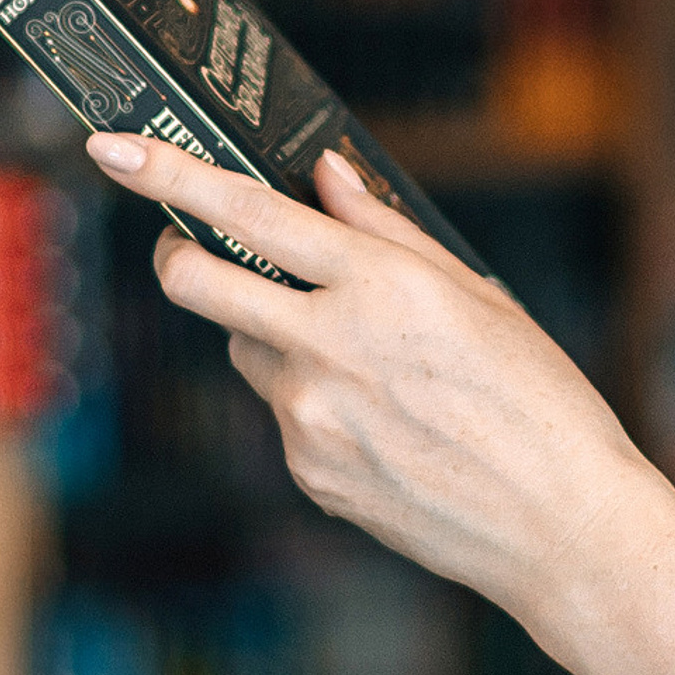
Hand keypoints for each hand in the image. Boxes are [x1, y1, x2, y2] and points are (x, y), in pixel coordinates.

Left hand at [83, 134, 674, 674]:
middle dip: (178, 254)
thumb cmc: (540, 401)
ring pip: (245, 350)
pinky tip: (387, 427)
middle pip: (195, 283)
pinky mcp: (307, 470)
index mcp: (380, 285)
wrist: (561, 528)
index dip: (169, 173)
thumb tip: (325, 178)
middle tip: (192, 247)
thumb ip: (386, 233)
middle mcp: (329, 345)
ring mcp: (309, 416)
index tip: (113, 146)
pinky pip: (283, 412)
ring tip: (370, 369)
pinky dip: (315, 403)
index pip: (246, 212)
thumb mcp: (479, 296)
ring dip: (273, 338)